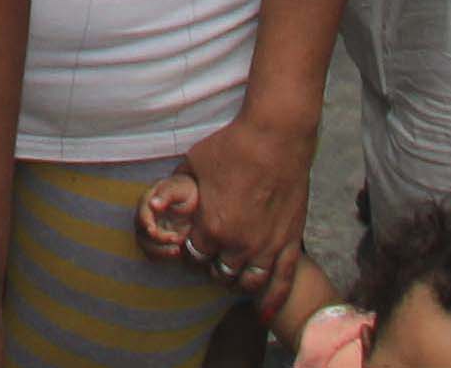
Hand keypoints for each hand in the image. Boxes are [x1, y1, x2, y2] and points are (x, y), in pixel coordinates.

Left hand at [169, 106, 318, 305]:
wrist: (275, 137)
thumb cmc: (232, 145)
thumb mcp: (194, 163)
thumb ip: (177, 188)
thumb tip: (160, 200)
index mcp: (212, 227)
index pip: (195, 255)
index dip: (193, 250)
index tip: (195, 244)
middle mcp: (238, 244)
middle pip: (220, 272)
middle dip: (214, 267)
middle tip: (215, 257)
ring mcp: (266, 247)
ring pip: (248, 282)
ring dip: (238, 281)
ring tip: (235, 273)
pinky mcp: (290, 242)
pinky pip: (282, 282)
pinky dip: (272, 301)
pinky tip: (264, 314)